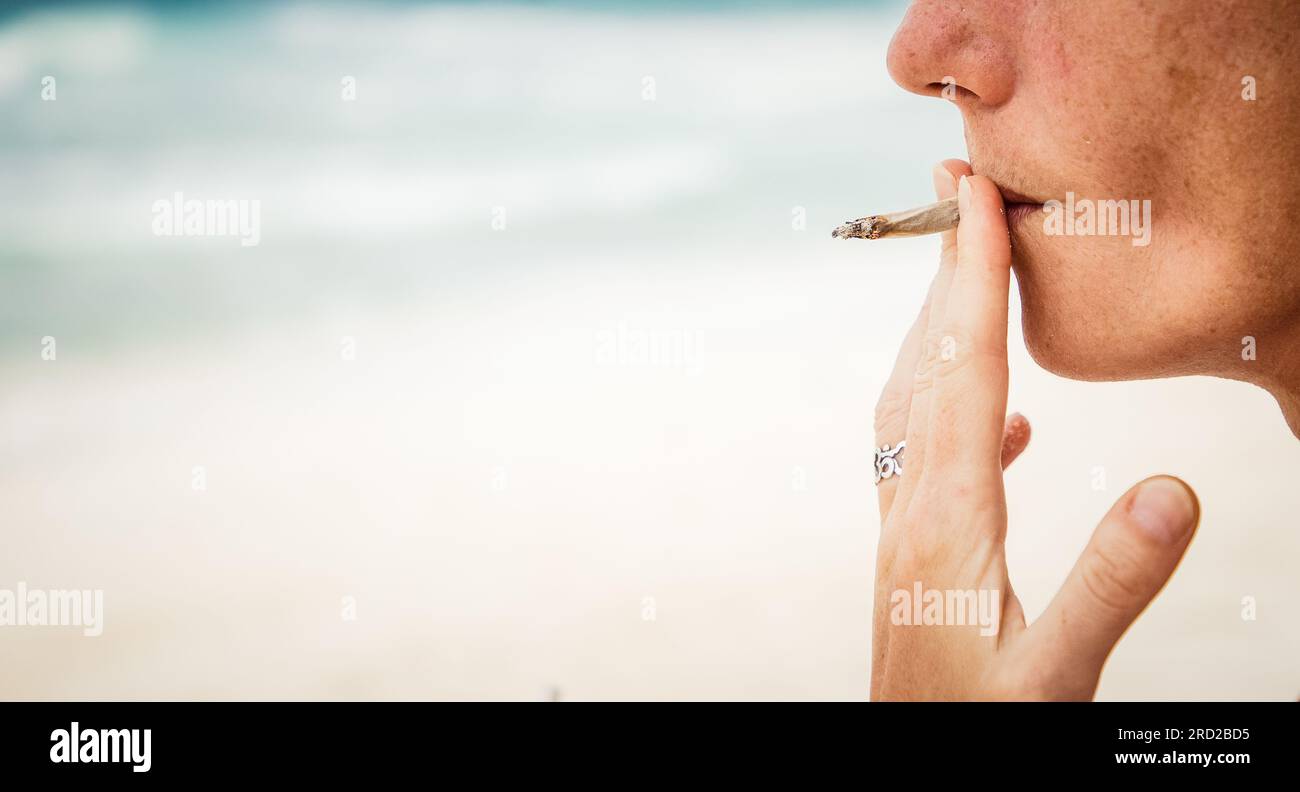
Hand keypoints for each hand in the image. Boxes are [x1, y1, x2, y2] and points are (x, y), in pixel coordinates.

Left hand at [870, 160, 1199, 699]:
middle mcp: (912, 508)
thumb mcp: (1057, 671)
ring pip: (915, 401)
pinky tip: (1006, 420)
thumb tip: (1176, 487)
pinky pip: (927, 454)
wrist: (914, 768)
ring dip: (941, 329)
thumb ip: (1114, 582)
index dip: (972, 280)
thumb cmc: (983, 729)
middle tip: (955, 192)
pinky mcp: (915, 550)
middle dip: (942, 273)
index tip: (975, 201)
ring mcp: (905, 527)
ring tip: (969, 274)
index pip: (963, 374)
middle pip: (925, 366)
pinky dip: (961, 411)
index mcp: (949, 520)